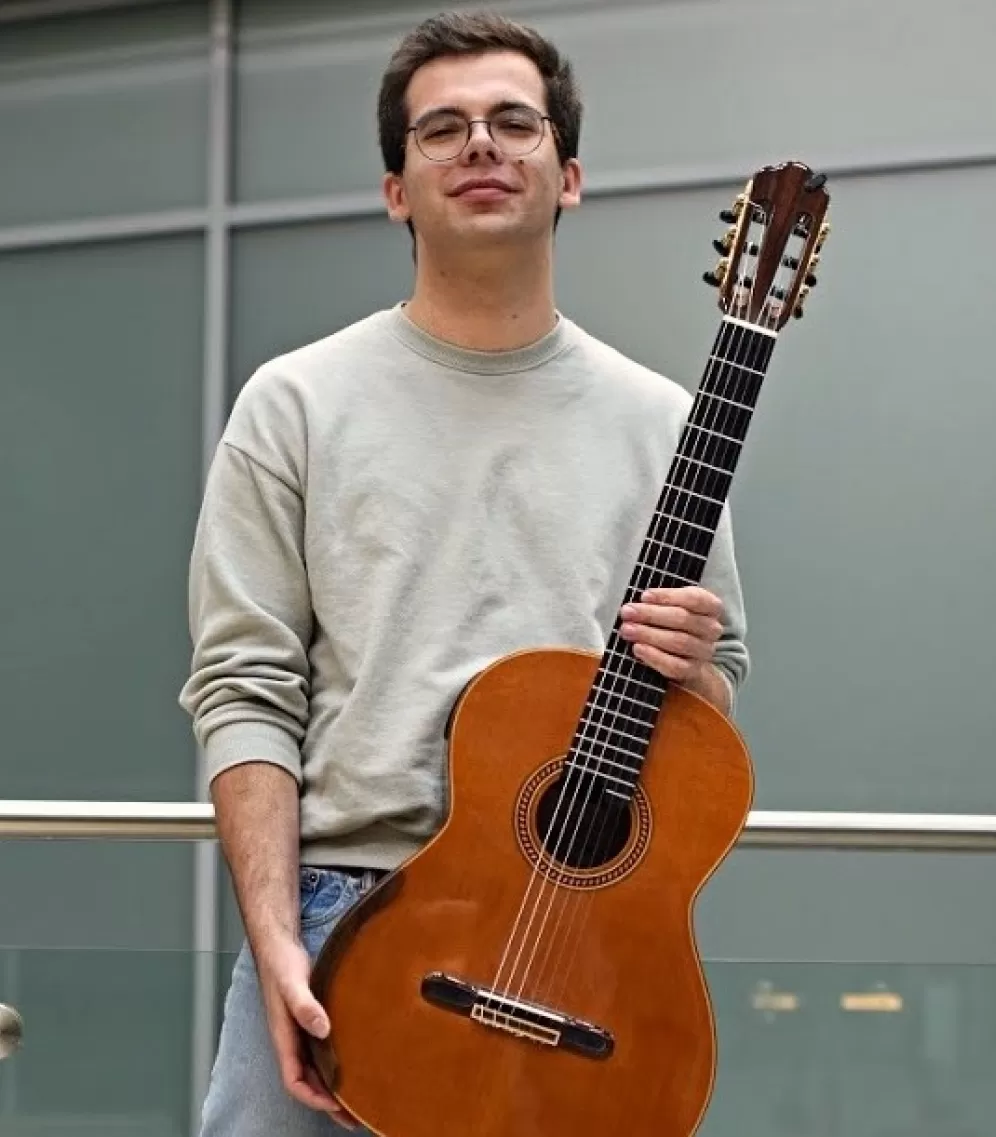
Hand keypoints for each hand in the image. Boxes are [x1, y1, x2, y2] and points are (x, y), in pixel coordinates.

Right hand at [255, 935, 358, 1128]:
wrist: (279, 945)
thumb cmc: (281, 963)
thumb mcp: (292, 983)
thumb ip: (305, 1006)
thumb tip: (322, 1029)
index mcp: (283, 1038)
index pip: (294, 1081)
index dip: (314, 1097)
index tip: (337, 1105)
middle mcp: (292, 1040)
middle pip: (309, 1081)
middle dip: (329, 1102)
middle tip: (357, 1116)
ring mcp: (301, 1031)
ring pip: (317, 1068)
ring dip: (334, 1085)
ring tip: (361, 1097)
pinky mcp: (312, 1019)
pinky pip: (323, 1050)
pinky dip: (336, 1062)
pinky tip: (355, 1060)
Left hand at [618, 586, 723, 688]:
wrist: (682, 655)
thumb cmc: (672, 622)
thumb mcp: (670, 606)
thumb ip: (658, 603)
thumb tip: (634, 607)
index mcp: (711, 606)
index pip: (694, 598)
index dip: (668, 596)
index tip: (644, 596)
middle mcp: (712, 629)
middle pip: (683, 619)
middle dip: (651, 614)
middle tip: (627, 612)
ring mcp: (705, 651)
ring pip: (679, 641)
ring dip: (649, 634)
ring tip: (627, 630)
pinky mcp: (694, 671)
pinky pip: (675, 666)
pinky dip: (655, 657)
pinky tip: (638, 649)